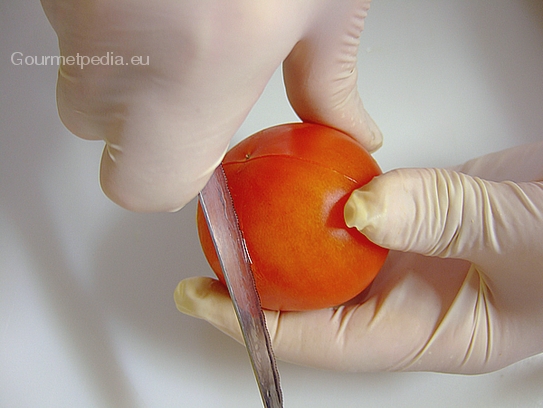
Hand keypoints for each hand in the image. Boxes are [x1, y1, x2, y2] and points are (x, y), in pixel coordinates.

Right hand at [41, 0, 380, 211]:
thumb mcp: (326, 4)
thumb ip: (327, 85)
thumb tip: (350, 131)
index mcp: (186, 80)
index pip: (140, 188)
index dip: (167, 176)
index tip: (198, 153)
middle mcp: (106, 48)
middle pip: (99, 128)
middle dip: (144, 113)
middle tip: (194, 66)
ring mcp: (65, 1)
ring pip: (82, 65)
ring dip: (126, 51)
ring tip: (182, 2)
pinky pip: (72, 14)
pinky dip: (109, 7)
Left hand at [175, 141, 542, 373]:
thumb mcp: (518, 235)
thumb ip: (441, 219)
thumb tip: (357, 210)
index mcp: (424, 332)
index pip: (324, 339)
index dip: (259, 324)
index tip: (207, 298)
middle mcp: (404, 299)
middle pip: (312, 302)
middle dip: (256, 287)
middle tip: (208, 258)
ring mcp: (403, 257)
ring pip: (327, 257)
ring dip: (282, 241)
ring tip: (237, 223)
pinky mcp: (407, 218)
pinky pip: (350, 214)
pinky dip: (320, 200)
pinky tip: (294, 184)